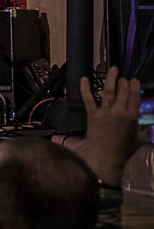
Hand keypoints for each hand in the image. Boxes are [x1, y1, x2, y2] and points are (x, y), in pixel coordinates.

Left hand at [79, 65, 141, 185]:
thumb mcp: (137, 138)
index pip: (135, 96)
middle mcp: (120, 112)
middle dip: (123, 81)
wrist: (106, 159)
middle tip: (122, 76)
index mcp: (133, 117)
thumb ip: (140, 128)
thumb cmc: (123, 151)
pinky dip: (85, 88)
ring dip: (110, 78)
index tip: (133, 80)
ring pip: (108, 91)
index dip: (134, 86)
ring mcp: (105, 113)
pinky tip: (85, 78)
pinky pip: (88, 99)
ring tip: (112, 69)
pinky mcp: (92, 116)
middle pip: (123, 91)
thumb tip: (142, 124)